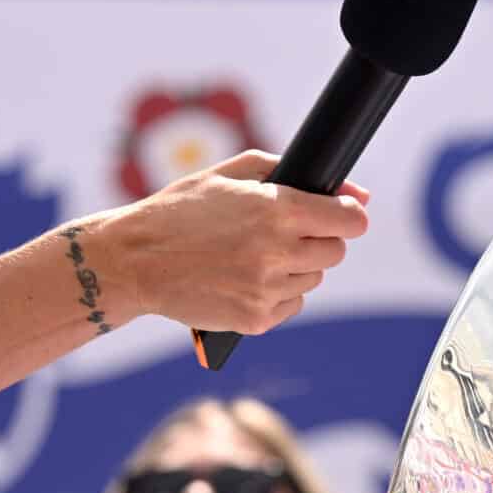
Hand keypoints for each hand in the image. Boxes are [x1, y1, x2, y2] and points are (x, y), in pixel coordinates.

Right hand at [90, 151, 368, 334]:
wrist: (134, 260)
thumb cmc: (182, 210)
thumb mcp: (231, 174)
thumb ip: (291, 172)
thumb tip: (357, 194)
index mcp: (277, 209)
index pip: (350, 220)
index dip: (348, 214)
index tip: (339, 214)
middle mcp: (277, 251)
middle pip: (335, 252)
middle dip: (317, 239)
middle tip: (282, 232)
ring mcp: (267, 289)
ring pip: (312, 279)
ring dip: (294, 266)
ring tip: (253, 254)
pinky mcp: (255, 320)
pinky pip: (290, 305)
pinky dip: (275, 292)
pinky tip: (243, 277)